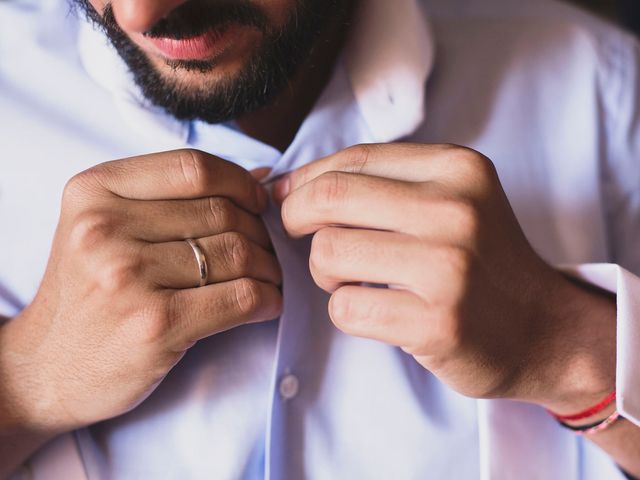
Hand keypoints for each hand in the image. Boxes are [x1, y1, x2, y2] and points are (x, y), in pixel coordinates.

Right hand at [0, 149, 281, 434]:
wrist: (46, 367)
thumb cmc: (87, 293)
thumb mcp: (106, 227)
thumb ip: (174, 197)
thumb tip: (259, 178)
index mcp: (94, 190)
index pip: (193, 168)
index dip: (240, 183)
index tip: (258, 202)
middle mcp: (105, 227)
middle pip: (221, 211)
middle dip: (259, 231)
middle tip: (266, 250)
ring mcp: (128, 275)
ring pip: (238, 252)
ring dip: (268, 267)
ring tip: (268, 278)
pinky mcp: (156, 323)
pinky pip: (241, 296)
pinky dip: (267, 299)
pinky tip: (267, 304)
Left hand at [275, 143, 615, 411]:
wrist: (544, 331)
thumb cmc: (481, 263)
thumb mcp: (451, 201)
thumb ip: (381, 184)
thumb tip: (287, 185)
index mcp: (457, 168)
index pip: (352, 159)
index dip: (305, 181)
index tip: (289, 200)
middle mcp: (456, 209)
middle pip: (329, 199)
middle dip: (296, 219)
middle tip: (307, 239)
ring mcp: (449, 267)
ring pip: (328, 253)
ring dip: (324, 272)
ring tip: (353, 280)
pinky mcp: (437, 323)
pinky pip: (344, 308)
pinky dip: (345, 311)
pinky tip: (375, 311)